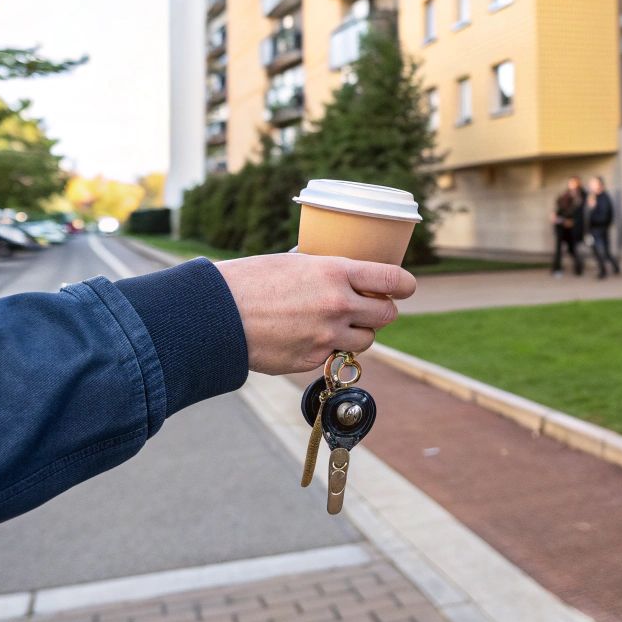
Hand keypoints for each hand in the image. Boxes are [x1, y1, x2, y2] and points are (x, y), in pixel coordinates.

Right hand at [215, 253, 416, 374]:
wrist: (215, 315)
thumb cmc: (249, 281)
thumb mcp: (292, 261)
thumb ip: (322, 267)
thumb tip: (336, 264)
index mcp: (337, 273)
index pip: (394, 280)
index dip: (406, 285)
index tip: (406, 287)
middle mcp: (338, 305)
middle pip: (387, 315)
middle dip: (382, 311)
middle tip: (370, 307)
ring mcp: (327, 337)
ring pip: (367, 340)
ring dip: (360, 333)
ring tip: (339, 324)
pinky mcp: (313, 360)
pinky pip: (336, 357)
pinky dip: (330, 350)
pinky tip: (310, 338)